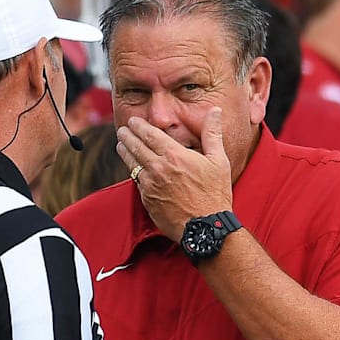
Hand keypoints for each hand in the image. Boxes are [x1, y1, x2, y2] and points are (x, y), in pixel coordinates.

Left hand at [116, 107, 232, 240]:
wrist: (205, 228)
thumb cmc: (215, 195)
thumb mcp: (219, 161)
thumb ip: (212, 133)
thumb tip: (215, 112)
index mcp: (175, 156)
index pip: (150, 134)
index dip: (139, 126)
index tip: (133, 121)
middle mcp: (158, 168)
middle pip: (135, 146)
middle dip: (127, 136)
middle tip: (122, 129)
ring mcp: (150, 185)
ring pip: (131, 164)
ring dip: (124, 151)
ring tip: (120, 145)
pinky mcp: (147, 200)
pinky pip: (136, 182)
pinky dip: (132, 171)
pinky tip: (132, 168)